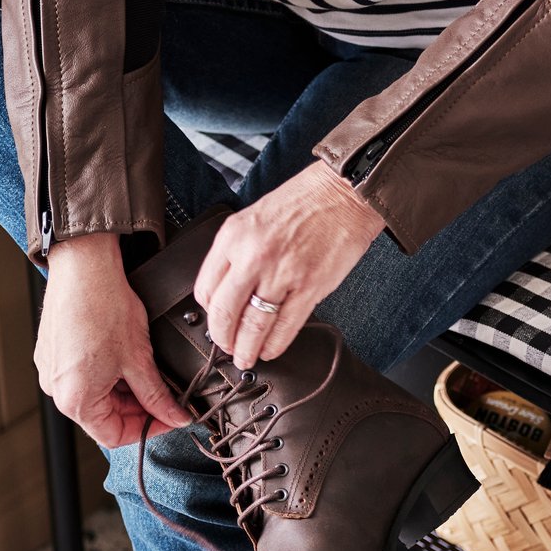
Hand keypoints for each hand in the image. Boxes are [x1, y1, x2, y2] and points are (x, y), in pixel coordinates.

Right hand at [37, 234, 194, 448]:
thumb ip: (158, 396)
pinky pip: (82, 376)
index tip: (168, 418)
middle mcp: (56, 389)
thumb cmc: (103, 306)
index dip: (146, 429)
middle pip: (104, 416)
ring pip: (95, 395)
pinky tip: (122, 354)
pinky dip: (106, 373)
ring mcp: (51, 371)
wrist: (83, 266)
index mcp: (74, 399)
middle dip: (137, 407)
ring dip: (123, 389)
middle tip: (163, 394)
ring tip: (142, 367)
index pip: (114, 436)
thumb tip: (175, 416)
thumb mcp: (139, 359)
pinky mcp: (53, 353)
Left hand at [193, 159, 385, 366]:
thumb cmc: (304, 200)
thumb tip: (229, 288)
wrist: (344, 193)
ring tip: (246, 358)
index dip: (209, 312)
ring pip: (253, 326)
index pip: (206, 288)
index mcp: (233, 236)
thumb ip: (238, 250)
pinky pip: (285, 326)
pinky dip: (275, 344)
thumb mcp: (254, 216)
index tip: (215, 321)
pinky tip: (271, 350)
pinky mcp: (309, 287)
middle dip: (222, 338)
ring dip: (246, 349)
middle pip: (224, 313)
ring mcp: (281, 274)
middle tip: (226, 347)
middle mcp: (253, 256)